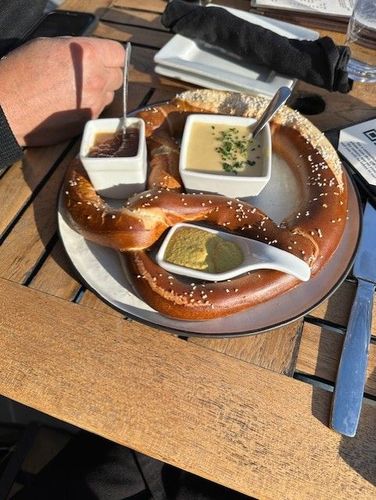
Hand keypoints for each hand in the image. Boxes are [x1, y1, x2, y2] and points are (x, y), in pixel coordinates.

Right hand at [0, 37, 124, 145]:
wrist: (8, 107)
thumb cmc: (22, 73)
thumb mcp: (50, 46)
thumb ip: (78, 50)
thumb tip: (92, 55)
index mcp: (89, 56)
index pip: (119, 54)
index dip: (111, 56)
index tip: (104, 58)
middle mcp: (97, 80)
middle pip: (117, 76)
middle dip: (106, 74)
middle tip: (88, 75)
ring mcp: (94, 104)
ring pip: (109, 95)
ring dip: (99, 92)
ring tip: (75, 91)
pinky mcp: (87, 122)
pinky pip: (97, 112)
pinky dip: (89, 108)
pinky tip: (70, 105)